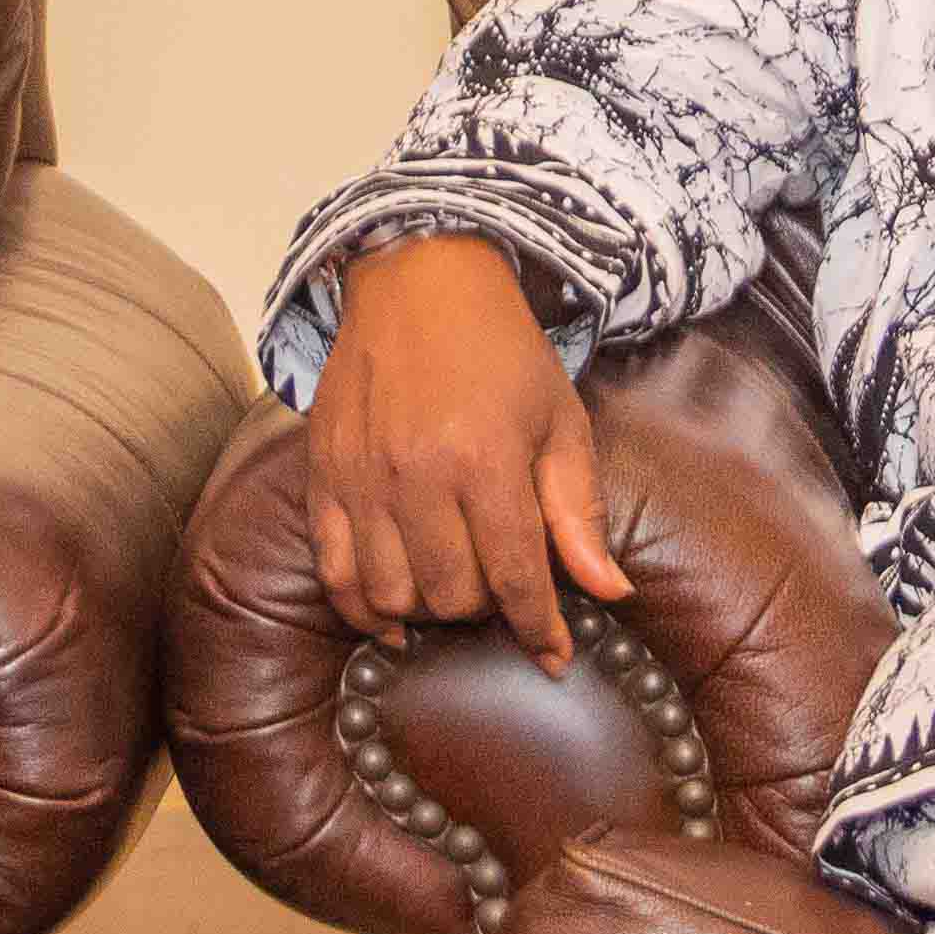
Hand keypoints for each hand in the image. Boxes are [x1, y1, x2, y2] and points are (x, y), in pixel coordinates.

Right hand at [301, 232, 629, 670]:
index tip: (554, 652)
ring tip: (451, 585)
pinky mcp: (323, 477)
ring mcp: (362, 479)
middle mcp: (418, 476)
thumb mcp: (560, 420)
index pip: (517, 578)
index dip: (541, 628)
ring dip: (428, 609)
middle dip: (487, 606)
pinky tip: (390, 617)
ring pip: (392, 596)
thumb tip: (611, 593)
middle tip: (501, 580)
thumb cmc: (501, 350)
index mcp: (486, 460)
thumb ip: (579, 512)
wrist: (419, 281)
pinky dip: (361, 609)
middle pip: (453, 597)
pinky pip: (333, 574)